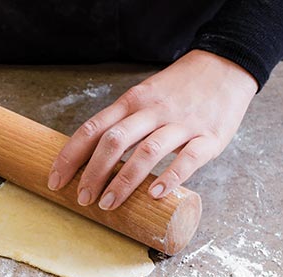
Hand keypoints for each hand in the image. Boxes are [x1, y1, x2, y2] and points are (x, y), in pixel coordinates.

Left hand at [47, 50, 257, 209]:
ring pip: (147, 151)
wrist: (227, 66)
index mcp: (131, 102)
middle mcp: (152, 111)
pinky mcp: (209, 137)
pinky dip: (171, 177)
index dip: (70, 156)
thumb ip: (123, 124)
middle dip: (93, 172)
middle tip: (82, 199)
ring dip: (124, 180)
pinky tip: (156, 194)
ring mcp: (181, 123)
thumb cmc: (178, 90)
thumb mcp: (144, 98)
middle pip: (114, 141)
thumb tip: (90, 160)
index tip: (55, 181)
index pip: (92, 129)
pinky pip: (188, 158)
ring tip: (109, 204)